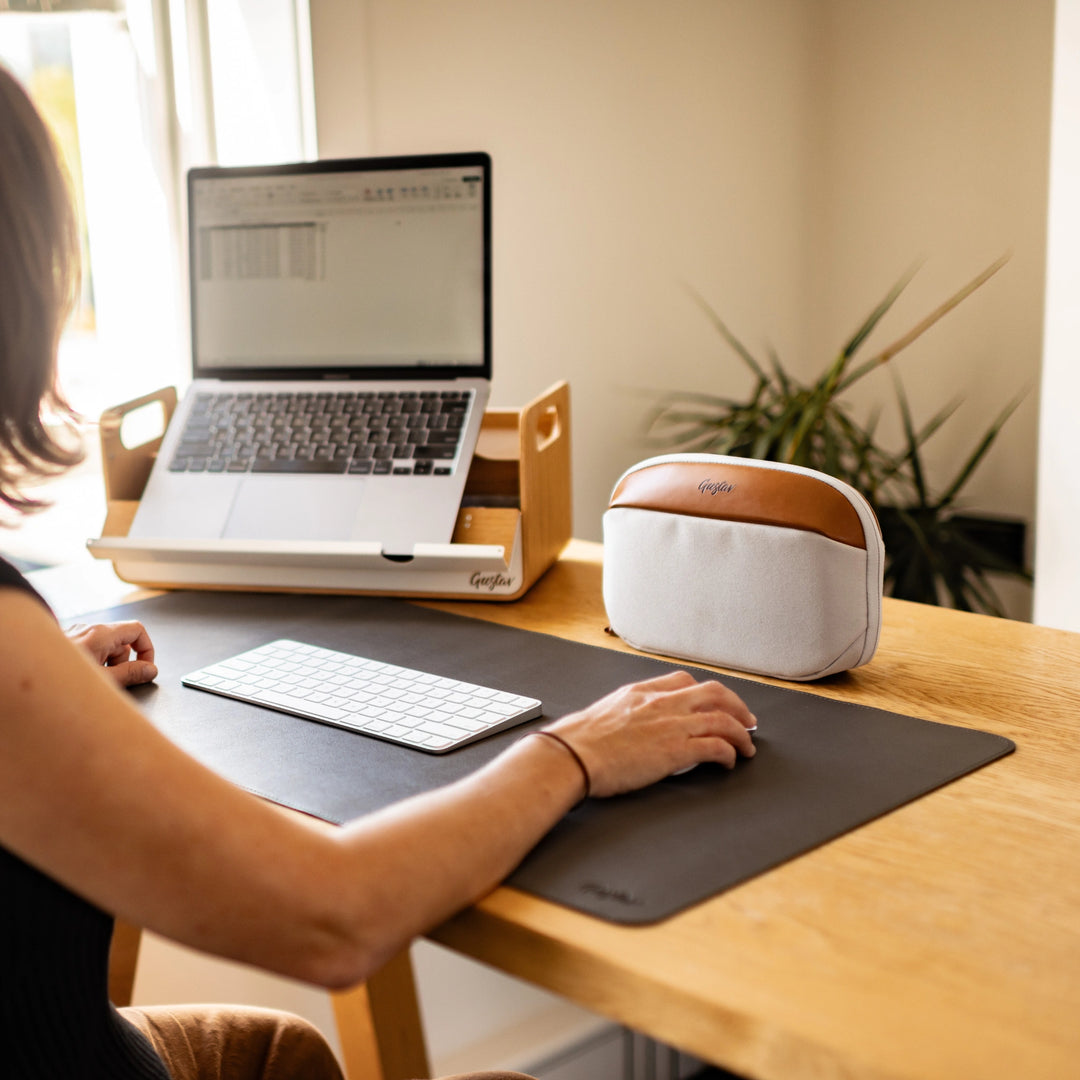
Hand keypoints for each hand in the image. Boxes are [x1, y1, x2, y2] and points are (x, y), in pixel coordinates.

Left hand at [64, 620, 157, 687]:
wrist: (22, 682)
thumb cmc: (60, 680)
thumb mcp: (104, 681)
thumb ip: (130, 674)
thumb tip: (150, 670)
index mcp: (100, 634)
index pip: (137, 630)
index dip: (146, 649)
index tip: (145, 668)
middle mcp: (88, 629)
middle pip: (121, 642)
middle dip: (123, 663)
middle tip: (113, 682)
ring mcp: (75, 634)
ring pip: (105, 647)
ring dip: (107, 665)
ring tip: (93, 682)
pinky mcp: (66, 643)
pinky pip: (90, 649)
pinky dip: (94, 663)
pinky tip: (82, 678)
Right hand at [544, 671, 756, 797]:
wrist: (573, 755)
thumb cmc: (581, 740)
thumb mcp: (607, 711)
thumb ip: (629, 711)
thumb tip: (637, 724)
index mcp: (642, 692)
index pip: (684, 680)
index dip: (707, 692)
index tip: (716, 702)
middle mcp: (661, 703)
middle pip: (714, 693)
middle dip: (736, 706)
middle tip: (746, 721)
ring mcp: (670, 725)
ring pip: (722, 719)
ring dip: (741, 733)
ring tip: (746, 746)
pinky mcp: (675, 750)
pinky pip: (715, 746)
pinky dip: (729, 753)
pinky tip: (729, 762)